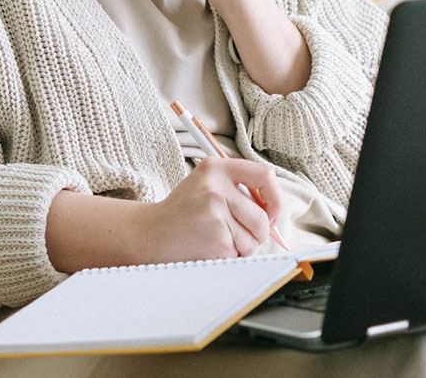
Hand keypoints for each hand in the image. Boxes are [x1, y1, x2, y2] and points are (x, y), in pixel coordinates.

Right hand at [128, 157, 284, 263]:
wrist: (150, 234)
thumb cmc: (182, 213)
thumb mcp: (206, 186)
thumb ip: (238, 191)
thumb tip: (275, 212)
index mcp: (216, 169)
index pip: (265, 175)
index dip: (274, 197)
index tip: (269, 211)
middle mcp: (216, 187)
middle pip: (263, 216)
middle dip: (257, 232)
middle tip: (235, 233)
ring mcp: (215, 213)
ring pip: (254, 238)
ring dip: (242, 246)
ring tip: (216, 239)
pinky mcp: (216, 238)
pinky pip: (240, 253)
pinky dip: (230, 256)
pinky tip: (209, 247)